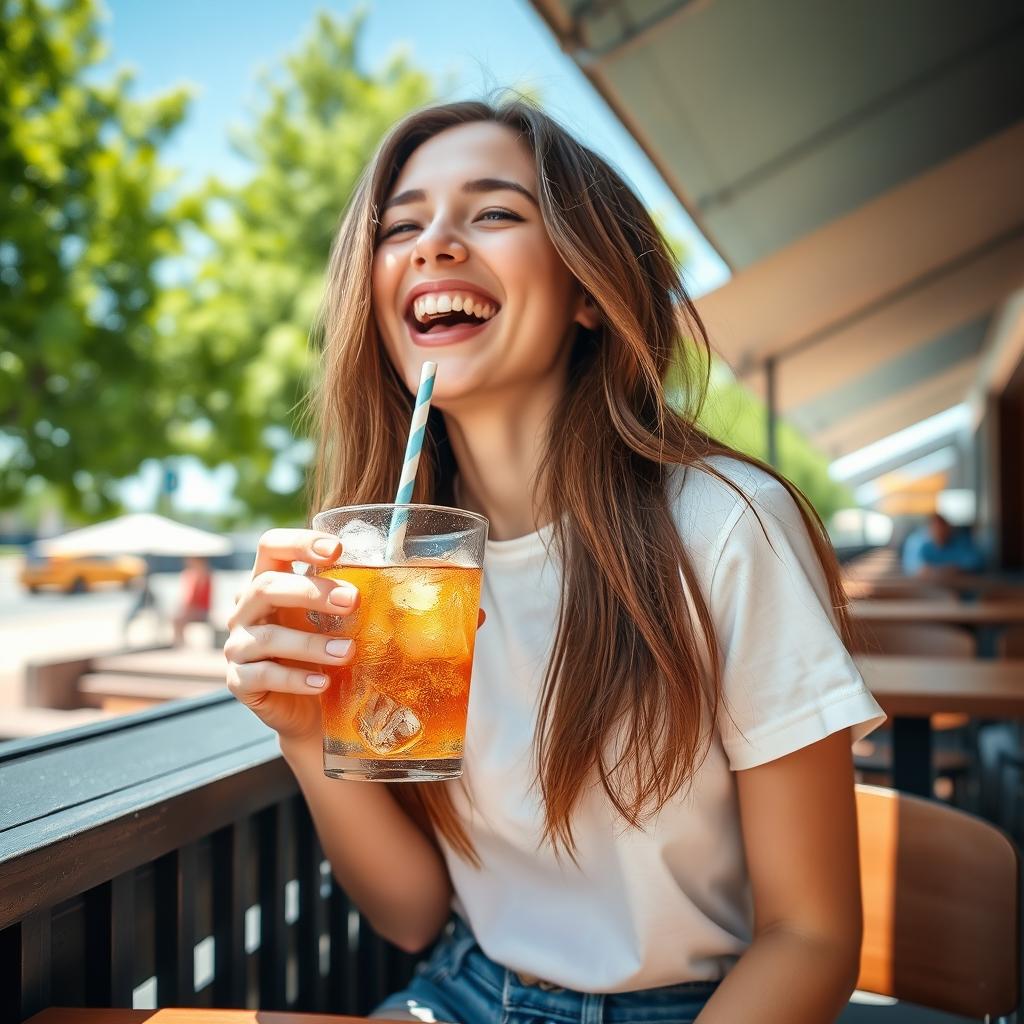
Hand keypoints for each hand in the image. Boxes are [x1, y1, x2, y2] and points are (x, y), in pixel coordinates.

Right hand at [224, 529, 358, 744]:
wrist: (309, 710)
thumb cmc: (323, 654)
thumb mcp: (333, 622)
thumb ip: (344, 599)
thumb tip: (390, 584)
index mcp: (268, 582)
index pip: (271, 546)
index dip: (299, 543)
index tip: (337, 549)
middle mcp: (246, 610)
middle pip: (266, 586)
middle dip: (312, 592)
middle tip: (352, 601)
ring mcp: (237, 645)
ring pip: (268, 636)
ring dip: (311, 643)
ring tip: (348, 651)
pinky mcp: (238, 681)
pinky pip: (262, 676)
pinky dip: (295, 679)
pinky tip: (322, 683)